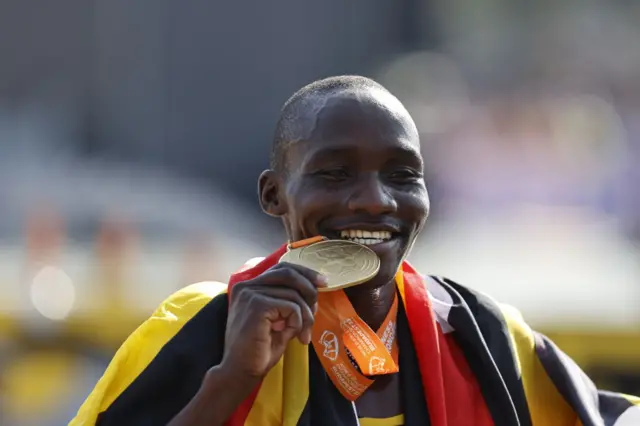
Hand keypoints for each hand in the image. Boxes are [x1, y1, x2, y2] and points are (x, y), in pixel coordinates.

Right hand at [218, 262, 327, 378]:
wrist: (240, 372)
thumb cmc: (258, 350)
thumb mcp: (277, 319)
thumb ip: (289, 302)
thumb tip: (313, 291)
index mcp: (249, 287)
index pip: (281, 268)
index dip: (304, 273)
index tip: (323, 282)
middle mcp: (247, 285)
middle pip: (288, 273)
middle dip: (309, 288)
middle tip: (316, 309)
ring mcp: (251, 294)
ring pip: (293, 294)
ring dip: (305, 316)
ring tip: (303, 334)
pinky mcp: (258, 305)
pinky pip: (291, 307)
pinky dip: (297, 322)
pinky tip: (292, 336)